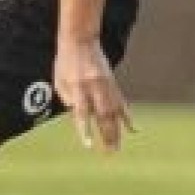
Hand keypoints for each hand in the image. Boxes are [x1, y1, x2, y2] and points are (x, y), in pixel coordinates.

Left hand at [54, 38, 133, 152]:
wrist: (81, 41)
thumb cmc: (66, 63)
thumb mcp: (60, 80)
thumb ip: (68, 99)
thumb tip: (80, 117)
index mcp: (77, 87)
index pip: (82, 113)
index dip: (86, 129)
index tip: (89, 145)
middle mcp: (94, 88)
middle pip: (102, 116)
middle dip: (106, 135)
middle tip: (110, 153)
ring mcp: (106, 86)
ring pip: (114, 113)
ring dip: (117, 132)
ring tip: (117, 148)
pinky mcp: (114, 84)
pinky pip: (122, 103)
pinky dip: (128, 117)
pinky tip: (134, 130)